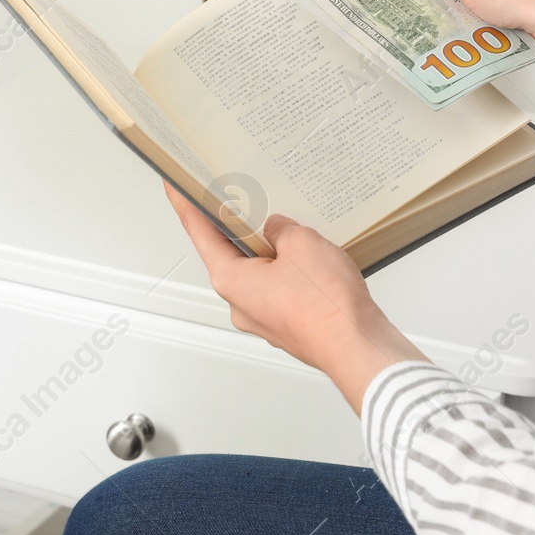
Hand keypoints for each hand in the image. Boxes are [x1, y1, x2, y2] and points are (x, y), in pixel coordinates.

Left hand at [165, 183, 425, 413]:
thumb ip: (280, 228)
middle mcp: (241, 303)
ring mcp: (264, 316)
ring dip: (269, 250)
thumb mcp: (301, 243)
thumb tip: (277, 229)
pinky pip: (279, 288)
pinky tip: (308, 258)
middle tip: (236, 198)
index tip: (176, 187)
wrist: (359, 348)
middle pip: (228, 253)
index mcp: (231, 280)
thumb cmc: (327, 308)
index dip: (187, 205)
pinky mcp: (287, 324)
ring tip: (286, 226)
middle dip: (236, 226)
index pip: (199, 232)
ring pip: (258, 272)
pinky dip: (288, 270)